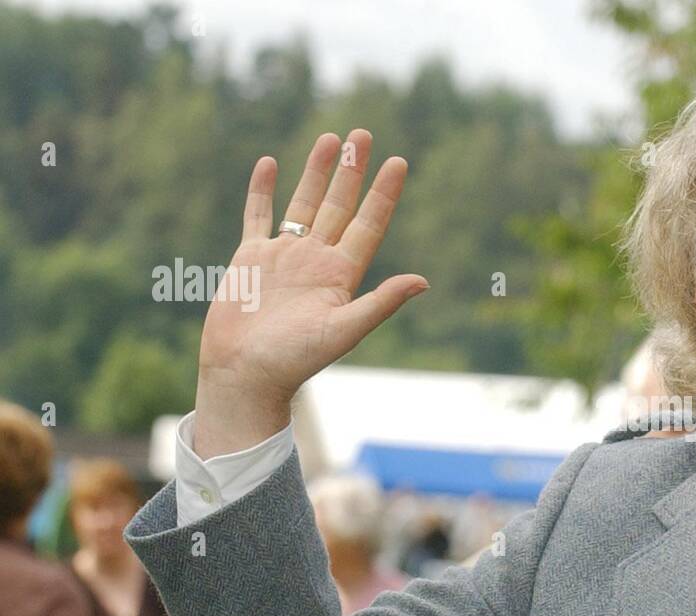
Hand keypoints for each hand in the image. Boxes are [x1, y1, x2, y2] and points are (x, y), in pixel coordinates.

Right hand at [193, 129, 427, 457]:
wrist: (244, 373)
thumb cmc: (295, 359)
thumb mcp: (345, 330)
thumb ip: (381, 303)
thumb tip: (423, 281)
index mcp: (342, 275)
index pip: (369, 224)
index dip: (384, 194)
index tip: (399, 162)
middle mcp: (316, 260)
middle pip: (339, 205)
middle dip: (353, 170)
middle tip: (365, 133)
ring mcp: (284, 256)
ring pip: (303, 203)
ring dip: (317, 171)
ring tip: (333, 138)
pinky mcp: (251, 258)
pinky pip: (258, 216)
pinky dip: (263, 190)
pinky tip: (271, 163)